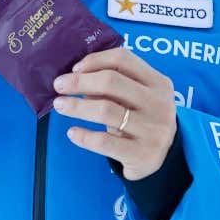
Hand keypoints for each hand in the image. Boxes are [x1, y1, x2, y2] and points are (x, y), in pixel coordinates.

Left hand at [52, 47, 177, 180]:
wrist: (161, 160)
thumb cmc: (140, 120)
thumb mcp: (136, 98)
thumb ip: (114, 84)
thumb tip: (74, 75)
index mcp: (159, 83)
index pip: (123, 59)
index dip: (94, 60)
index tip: (74, 68)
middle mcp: (160, 104)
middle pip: (111, 81)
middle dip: (79, 81)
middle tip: (59, 85)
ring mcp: (153, 130)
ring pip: (105, 110)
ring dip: (76, 106)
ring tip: (59, 105)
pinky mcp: (143, 154)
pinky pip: (104, 141)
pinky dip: (83, 136)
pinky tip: (71, 132)